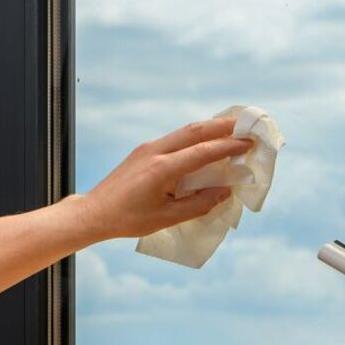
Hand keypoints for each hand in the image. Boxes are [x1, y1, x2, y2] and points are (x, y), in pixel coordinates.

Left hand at [77, 118, 254, 239]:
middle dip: (222, 126)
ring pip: (184, 131)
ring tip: (230, 128)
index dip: (228, 147)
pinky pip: (175, 138)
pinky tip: (204, 142)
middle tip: (245, 124)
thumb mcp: (167, 218)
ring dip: (209, 128)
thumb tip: (225, 191)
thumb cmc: (130, 219)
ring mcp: (148, 148)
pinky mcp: (144, 151)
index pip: (203, 152)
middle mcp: (155, 152)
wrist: (95, 212)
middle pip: (194, 131)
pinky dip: (195, 136)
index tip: (249, 143)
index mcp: (162, 169)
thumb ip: (199, 204)